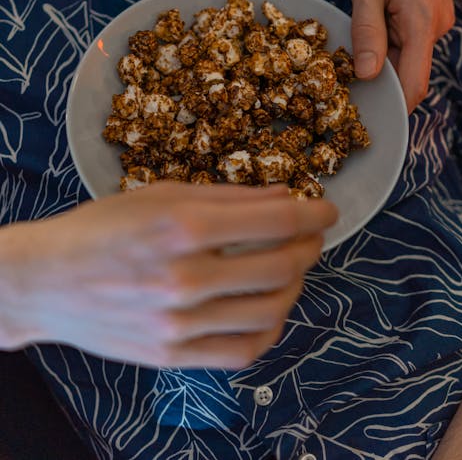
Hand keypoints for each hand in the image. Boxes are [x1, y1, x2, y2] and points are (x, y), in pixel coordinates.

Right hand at [0, 182, 336, 369]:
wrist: (47, 281)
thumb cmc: (102, 228)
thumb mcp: (161, 194)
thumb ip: (228, 196)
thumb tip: (284, 195)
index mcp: (183, 226)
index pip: (275, 220)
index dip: (313, 212)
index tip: (326, 209)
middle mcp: (185, 276)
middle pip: (280, 264)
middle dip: (310, 245)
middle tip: (311, 235)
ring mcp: (180, 322)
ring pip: (270, 309)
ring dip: (295, 284)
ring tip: (291, 267)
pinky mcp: (173, 355)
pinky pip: (243, 351)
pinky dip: (270, 328)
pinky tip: (269, 307)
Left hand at [344, 0, 459, 112]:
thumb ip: (367, 30)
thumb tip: (368, 73)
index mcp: (420, 22)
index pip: (413, 85)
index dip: (390, 106)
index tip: (360, 113)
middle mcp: (435, 25)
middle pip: (410, 73)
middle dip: (379, 83)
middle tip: (339, 84)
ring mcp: (435, 15)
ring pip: (408, 55)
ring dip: (381, 60)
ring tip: (347, 55)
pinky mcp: (429, 6)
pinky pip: (409, 37)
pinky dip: (388, 43)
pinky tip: (365, 33)